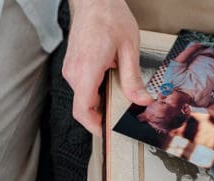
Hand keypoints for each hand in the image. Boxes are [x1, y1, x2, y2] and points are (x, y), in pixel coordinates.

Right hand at [64, 0, 151, 134]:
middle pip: (84, 106)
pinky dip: (97, 90)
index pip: (83, 110)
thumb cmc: (110, 17)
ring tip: (121, 95)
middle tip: (124, 116)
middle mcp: (74, 71)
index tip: (108, 134)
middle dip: (103, 115)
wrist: (94, 0)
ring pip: (84, 96)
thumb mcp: (129, 48)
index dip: (95, 127)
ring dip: (101, 101)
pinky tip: (112, 82)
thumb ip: (133, 78)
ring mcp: (71, 68)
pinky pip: (83, 85)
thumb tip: (142, 100)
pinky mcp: (73, 64)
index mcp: (87, 70)